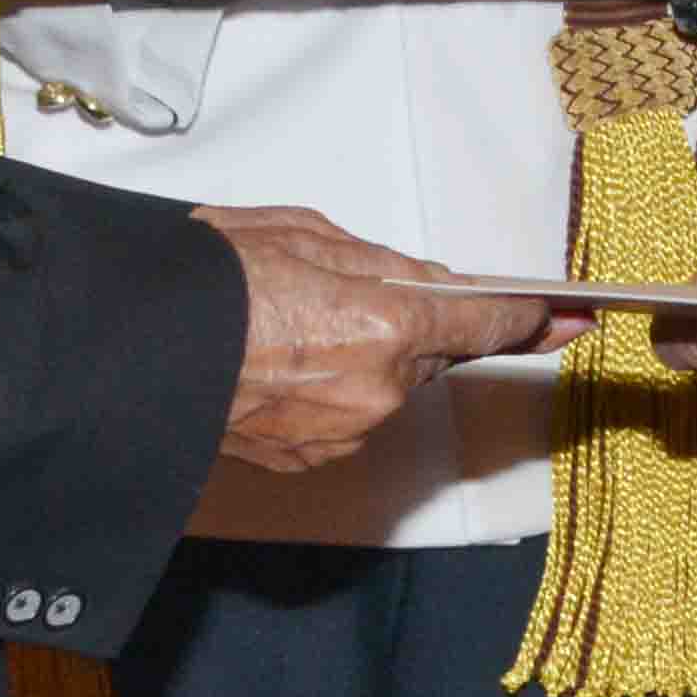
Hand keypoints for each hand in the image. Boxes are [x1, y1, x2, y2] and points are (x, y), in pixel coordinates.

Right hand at [196, 206, 550, 476]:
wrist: (127, 355)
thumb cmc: (207, 283)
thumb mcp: (301, 236)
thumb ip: (377, 262)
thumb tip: (420, 281)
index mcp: (385, 325)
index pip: (484, 324)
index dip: (533, 319)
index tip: (569, 317)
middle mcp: (376, 392)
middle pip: (427, 353)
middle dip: (407, 323)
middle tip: (345, 293)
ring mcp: (341, 435)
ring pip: (381, 386)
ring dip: (359, 355)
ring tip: (288, 323)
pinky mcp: (306, 460)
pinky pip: (340, 416)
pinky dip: (323, 390)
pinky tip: (277, 362)